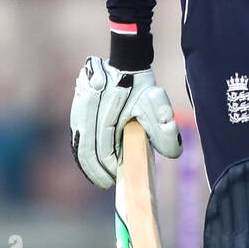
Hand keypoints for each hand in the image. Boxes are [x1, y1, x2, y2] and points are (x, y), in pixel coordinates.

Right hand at [70, 56, 181, 188]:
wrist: (127, 64)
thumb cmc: (143, 87)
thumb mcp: (159, 106)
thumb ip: (166, 131)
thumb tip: (172, 154)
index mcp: (104, 108)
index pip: (100, 145)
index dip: (105, 166)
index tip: (114, 178)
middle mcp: (86, 107)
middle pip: (85, 148)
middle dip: (95, 169)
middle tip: (107, 183)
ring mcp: (78, 107)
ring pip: (77, 142)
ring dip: (87, 163)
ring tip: (99, 177)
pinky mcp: (76, 108)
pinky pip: (76, 135)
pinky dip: (82, 152)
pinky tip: (91, 163)